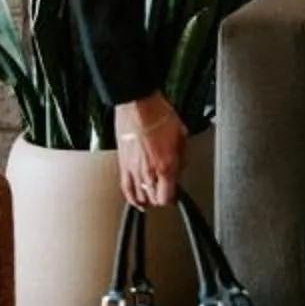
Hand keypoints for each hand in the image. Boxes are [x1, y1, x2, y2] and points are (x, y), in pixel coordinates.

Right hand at [114, 94, 187, 208]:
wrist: (138, 105)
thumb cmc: (159, 115)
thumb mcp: (181, 135)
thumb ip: (182, 157)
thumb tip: (179, 167)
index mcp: (166, 165)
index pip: (168, 197)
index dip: (173, 198)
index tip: (176, 193)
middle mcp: (148, 171)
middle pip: (154, 199)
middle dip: (162, 197)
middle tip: (166, 190)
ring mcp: (133, 170)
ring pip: (140, 197)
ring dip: (147, 198)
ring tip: (153, 195)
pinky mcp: (122, 165)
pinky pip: (126, 188)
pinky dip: (131, 197)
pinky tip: (136, 199)